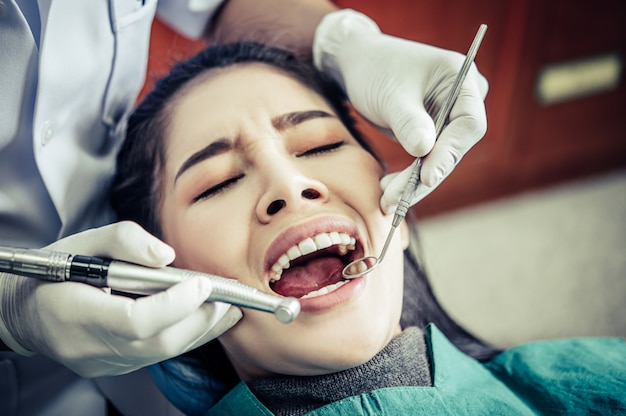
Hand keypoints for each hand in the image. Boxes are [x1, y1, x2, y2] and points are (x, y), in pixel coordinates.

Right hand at [0, 221, 241, 376]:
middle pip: (158, 343)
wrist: (25, 312)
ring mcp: (104, 362)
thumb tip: (167, 255)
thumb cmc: (55, 273)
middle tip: (229, 298)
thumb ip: (125, 240)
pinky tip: (206, 319)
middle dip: (200, 319)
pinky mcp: (116, 366)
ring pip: (164, 354)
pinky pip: (158, 356)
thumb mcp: (83, 242)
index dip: (174, 304)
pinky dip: (187, 336)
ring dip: (201, 330)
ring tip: (229, 308)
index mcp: (78, 314)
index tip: (202, 283)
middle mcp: (92, 347)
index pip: (135, 321)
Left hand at [313, 9, 487, 212]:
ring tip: (386, 200)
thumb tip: (425, 151)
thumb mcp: (390, 95)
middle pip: (454, 147)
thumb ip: (409, 122)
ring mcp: (449, 116)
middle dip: (424, 176)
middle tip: (395, 199)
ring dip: (413, 183)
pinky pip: (426, 159)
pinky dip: (407, 177)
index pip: (469, 123)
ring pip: (438, 158)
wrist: (358, 63)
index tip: (426, 176)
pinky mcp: (433, 131)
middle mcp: (463, 98)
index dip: (449, 153)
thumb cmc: (374, 69)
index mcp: (461, 78)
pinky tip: (387, 191)